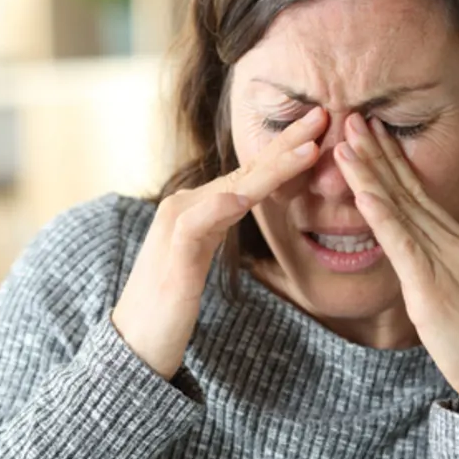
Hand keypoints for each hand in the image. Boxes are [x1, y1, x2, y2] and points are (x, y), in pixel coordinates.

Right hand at [111, 107, 326, 378]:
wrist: (133, 344)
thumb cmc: (169, 305)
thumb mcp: (201, 257)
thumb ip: (220, 225)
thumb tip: (244, 201)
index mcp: (199, 206)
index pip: (251, 172)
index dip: (287, 149)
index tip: (322, 127)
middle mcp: (185, 206)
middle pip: (247, 170)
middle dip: (288, 142)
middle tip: (325, 114)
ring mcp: (175, 229)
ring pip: (231, 189)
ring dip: (272, 168)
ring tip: (308, 149)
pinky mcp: (171, 259)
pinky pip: (196, 227)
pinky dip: (218, 209)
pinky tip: (241, 198)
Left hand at [334, 113, 458, 417]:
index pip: (424, 195)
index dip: (397, 163)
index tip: (374, 135)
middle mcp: (457, 244)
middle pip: (408, 190)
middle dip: (377, 152)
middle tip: (351, 116)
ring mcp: (445, 263)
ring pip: (399, 208)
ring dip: (369, 172)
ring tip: (343, 139)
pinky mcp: (430, 288)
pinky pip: (400, 243)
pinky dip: (380, 214)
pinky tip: (361, 191)